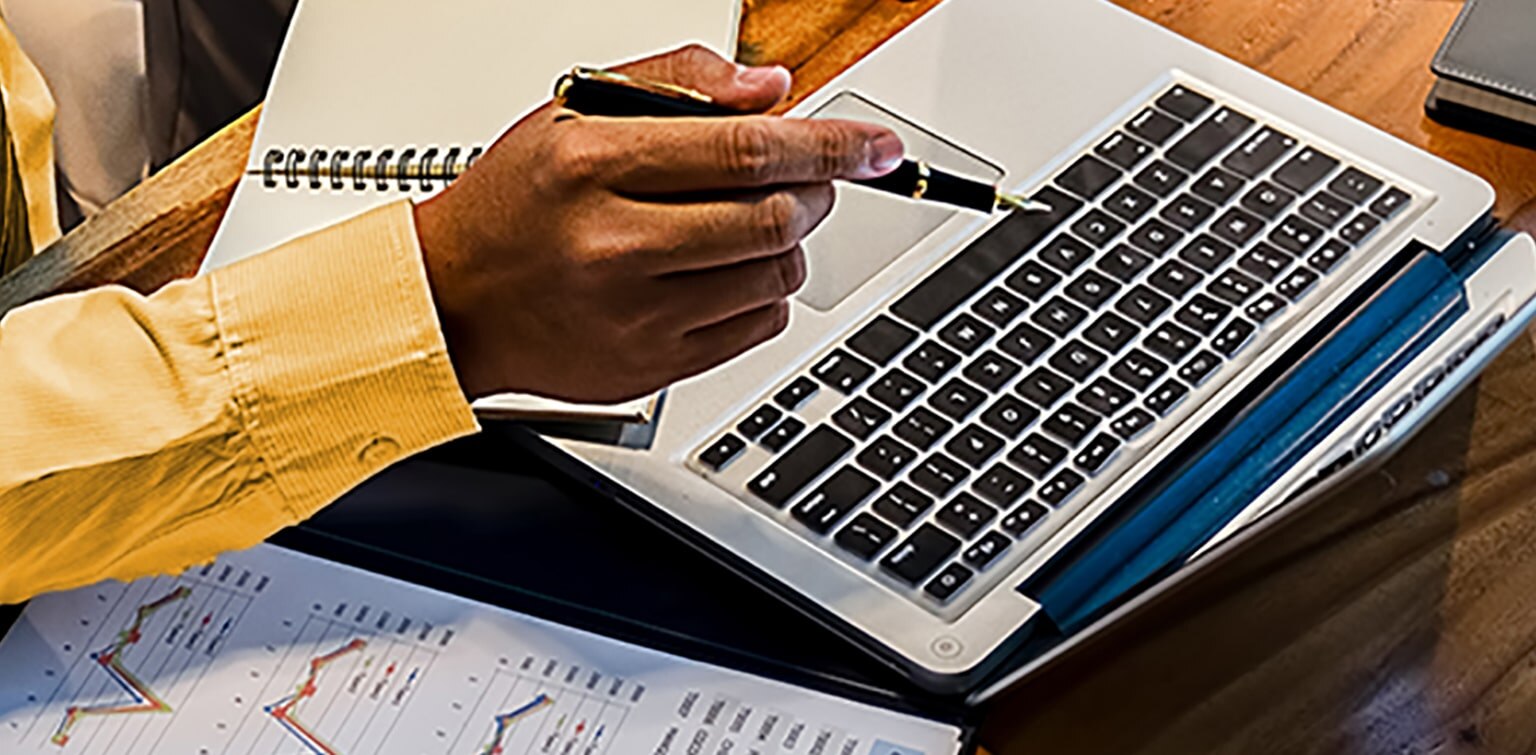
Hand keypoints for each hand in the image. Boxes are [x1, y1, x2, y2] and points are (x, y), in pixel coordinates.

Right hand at [413, 44, 902, 402]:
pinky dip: (763, 293)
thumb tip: (773, 92)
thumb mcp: (576, 113)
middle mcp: (614, 245)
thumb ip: (679, 83)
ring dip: (790, 244)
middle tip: (807, 180)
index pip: (744, 150)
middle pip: (773, 219)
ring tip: (752, 224)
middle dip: (815, 193)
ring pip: (775, 277)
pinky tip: (722, 272)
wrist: (454, 301)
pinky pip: (756, 327)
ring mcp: (635, 315)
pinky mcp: (652, 367)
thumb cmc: (516, 204)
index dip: (828, 145)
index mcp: (594, 167)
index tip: (874, 146)